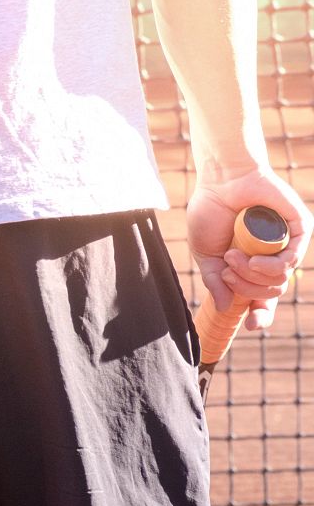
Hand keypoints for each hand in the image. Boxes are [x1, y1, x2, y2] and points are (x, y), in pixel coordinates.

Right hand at [188, 168, 310, 331]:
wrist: (220, 180)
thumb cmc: (210, 212)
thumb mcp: (206, 254)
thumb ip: (215, 280)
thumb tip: (226, 307)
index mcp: (252, 267)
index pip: (264, 298)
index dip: (261, 315)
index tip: (251, 325)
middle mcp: (272, 258)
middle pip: (269, 293)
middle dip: (244, 288)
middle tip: (226, 269)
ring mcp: (285, 245)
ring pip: (280, 280)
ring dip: (252, 275)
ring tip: (233, 257)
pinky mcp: (298, 229)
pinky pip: (291, 261)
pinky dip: (271, 267)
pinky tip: (254, 260)